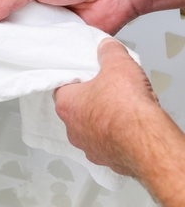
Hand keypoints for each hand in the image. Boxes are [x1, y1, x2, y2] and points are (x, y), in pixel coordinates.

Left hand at [54, 38, 161, 176]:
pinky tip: (130, 129)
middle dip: (93, 101)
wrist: (145, 139)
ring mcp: (88, 146)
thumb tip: (106, 47)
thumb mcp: (117, 65)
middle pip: (78, 110)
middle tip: (111, 93)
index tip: (89, 78)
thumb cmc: (126, 105)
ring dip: (105, 121)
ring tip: (124, 112)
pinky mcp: (106, 159)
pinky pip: (108, 145)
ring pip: (92, 130)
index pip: (62, 89)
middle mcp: (72, 129)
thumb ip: (109, 52)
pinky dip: (117, 138)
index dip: (77, 81)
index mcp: (67, 104)